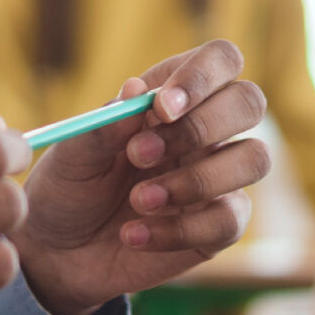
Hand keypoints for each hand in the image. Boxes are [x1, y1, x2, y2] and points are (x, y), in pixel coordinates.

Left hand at [13, 40, 270, 314]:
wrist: (59, 254)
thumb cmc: (68, 189)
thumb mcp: (71, 156)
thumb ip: (104, 126)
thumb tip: (136, 89)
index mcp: (172, 96)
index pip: (220, 59)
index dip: (202, 76)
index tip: (162, 108)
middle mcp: (204, 131)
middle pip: (249, 102)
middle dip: (202, 126)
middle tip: (139, 155)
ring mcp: (217, 178)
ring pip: (256, 159)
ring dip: (197, 180)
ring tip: (137, 200)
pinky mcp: (218, 227)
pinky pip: (230, 220)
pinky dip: (179, 230)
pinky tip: (134, 235)